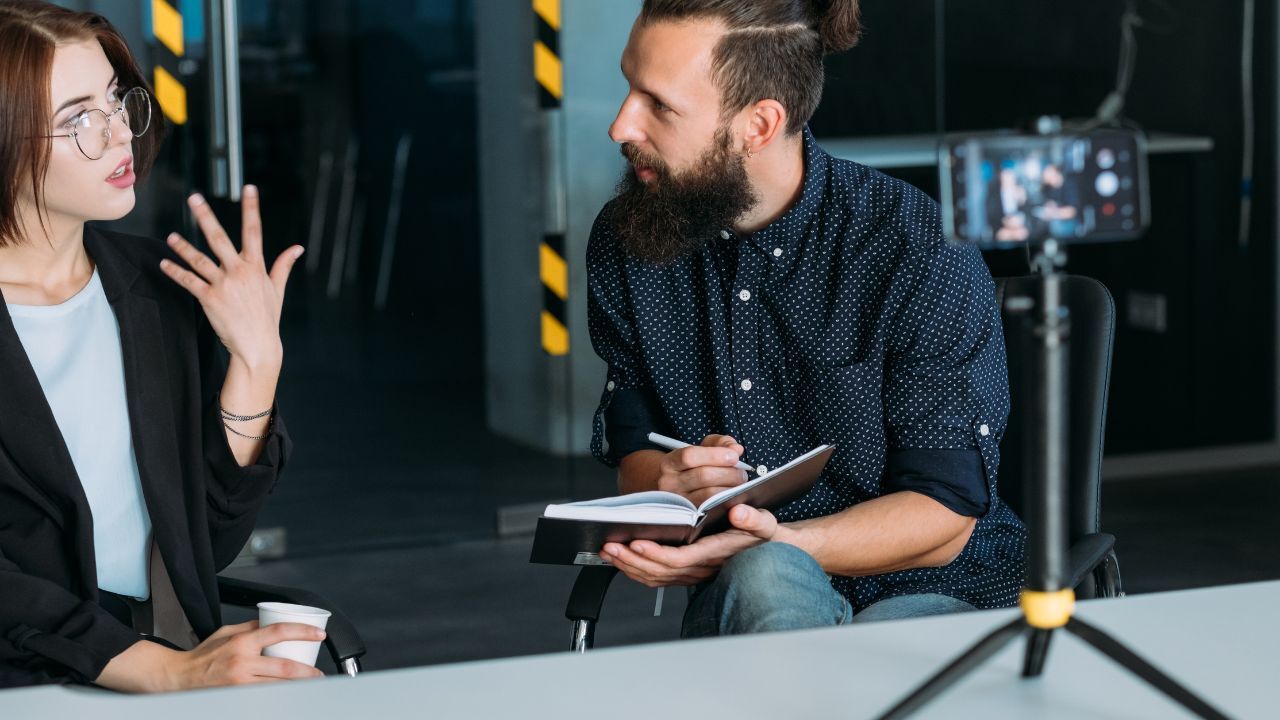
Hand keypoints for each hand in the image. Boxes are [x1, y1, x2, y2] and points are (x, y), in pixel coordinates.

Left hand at [159, 187, 302, 370]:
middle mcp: (239, 271)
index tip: (249, 188)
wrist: (258, 347)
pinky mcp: (209, 299)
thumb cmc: (268, 318)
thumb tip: (297, 248)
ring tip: (171, 237)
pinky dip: (175, 272)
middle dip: (206, 216)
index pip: (254, 230)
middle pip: (219, 238)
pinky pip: (188, 282)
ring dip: (183, 247)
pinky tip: (164, 264)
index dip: (252, 208)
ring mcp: (223, 285)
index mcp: (257, 267)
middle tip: (194, 198)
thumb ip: (283, 265)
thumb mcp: (278, 289)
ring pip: (198, 259)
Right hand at [171, 620, 325, 688]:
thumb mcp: (226, 633)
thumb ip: (251, 627)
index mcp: (242, 642)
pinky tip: (288, 694)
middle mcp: (242, 662)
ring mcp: (239, 682)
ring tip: (309, 684)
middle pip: (284, 667)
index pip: (279, 631)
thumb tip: (273, 621)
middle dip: (307, 671)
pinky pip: (263, 696)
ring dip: (297, 686)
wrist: (179, 677)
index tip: (319, 634)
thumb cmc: (202, 655)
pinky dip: (278, 695)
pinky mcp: (236, 696)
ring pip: (277, 685)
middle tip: (318, 672)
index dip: (303, 631)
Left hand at [602, 505, 788, 586]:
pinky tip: (622, 558)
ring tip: (609, 551)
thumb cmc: (764, 535)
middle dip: (632, 561)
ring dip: (629, 566)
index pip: (680, 559)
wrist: (769, 550)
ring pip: (656, 577)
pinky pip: (658, 576)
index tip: (637, 543)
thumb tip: (739, 513)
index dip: (656, 554)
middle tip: (610, 546)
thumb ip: (754, 519)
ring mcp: (693, 573)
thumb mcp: (766, 522)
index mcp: (715, 554)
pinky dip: (637, 569)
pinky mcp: (686, 571)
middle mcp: (702, 568)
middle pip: (660, 572)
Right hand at [655, 434, 749, 504]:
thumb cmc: (691, 466)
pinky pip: (711, 510)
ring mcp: (678, 503)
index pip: (689, 456)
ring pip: (708, 496)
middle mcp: (669, 484)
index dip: (714, 455)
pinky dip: (726, 503)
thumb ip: (719, 443)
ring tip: (739, 485)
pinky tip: (733, 497)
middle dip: (729, 473)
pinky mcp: (688, 517)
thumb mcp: (701, 448)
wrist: (672, 488)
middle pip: (703, 476)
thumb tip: (736, 449)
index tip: (734, 456)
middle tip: (742, 473)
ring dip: (730, 489)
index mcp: (670, 463)